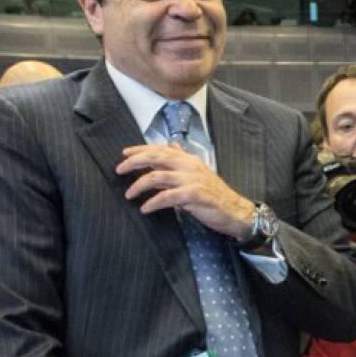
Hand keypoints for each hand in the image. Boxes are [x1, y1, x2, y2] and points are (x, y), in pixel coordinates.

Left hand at [118, 143, 254, 237]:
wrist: (236, 211)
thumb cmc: (215, 195)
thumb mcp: (199, 173)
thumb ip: (183, 160)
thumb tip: (172, 144)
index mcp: (189, 159)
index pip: (160, 149)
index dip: (140, 149)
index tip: (124, 154)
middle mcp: (189, 166)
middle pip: (155, 157)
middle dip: (134, 162)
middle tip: (119, 170)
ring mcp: (191, 180)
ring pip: (156, 176)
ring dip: (139, 185)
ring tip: (129, 194)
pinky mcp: (193, 195)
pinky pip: (166, 197)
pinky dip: (153, 202)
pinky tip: (145, 208)